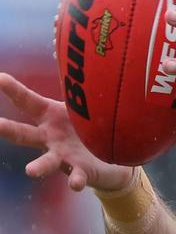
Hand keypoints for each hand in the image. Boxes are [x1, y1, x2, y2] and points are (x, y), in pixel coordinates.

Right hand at [0, 73, 131, 191]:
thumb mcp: (78, 105)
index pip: (26, 101)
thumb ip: (71, 85)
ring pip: (47, 161)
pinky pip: (77, 176)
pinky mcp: (80, 172)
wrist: (108, 160)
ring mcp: (63, 157)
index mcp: (48, 117)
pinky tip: (75, 184)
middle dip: (8, 129)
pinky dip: (75, 181)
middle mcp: (49, 138)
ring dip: (38, 167)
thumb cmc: (86, 128)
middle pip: (24, 134)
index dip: (12, 89)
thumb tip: (66, 48)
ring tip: (30, 171)